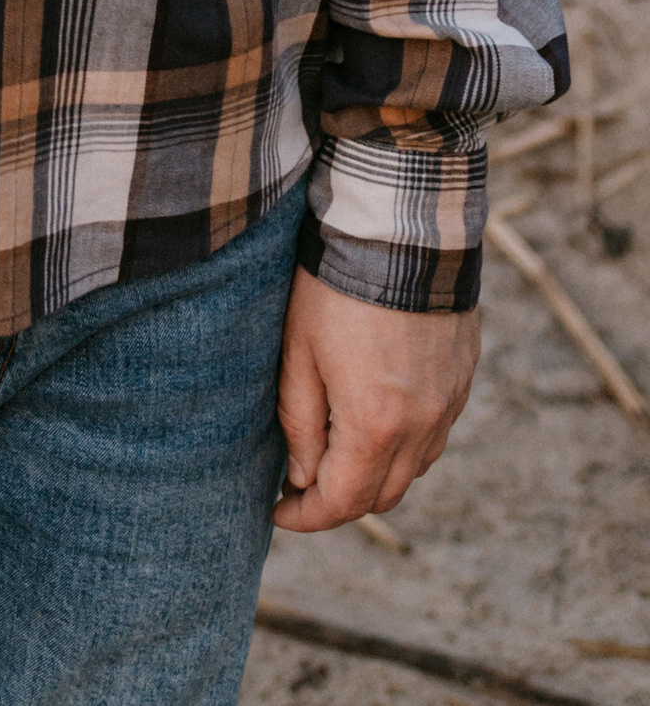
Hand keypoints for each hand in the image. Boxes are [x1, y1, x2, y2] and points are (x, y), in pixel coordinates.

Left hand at [273, 265, 479, 528]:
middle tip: (301, 482)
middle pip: (382, 494)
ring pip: (413, 469)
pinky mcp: (463, 380)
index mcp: (376, 427)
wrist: (399, 227)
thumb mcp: (298, 353)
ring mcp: (450, 405)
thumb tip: (300, 476)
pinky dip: (405, 442)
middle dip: (340, 499)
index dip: (307, 516)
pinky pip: (435, 434)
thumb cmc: (334, 286)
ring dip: (375, 472)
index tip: (278, 510)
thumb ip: (299, 423)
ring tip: (336, 449)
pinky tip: (377, 416)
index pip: (343, 502)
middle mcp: (423, 427)